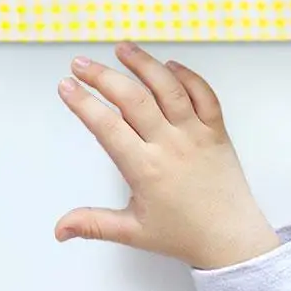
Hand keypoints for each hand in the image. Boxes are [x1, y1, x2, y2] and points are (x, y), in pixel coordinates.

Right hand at [55, 43, 279, 270]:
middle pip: (132, 99)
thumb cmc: (183, 235)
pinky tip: (168, 65)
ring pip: (168, 88)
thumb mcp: (133, 232)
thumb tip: (58, 230)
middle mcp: (170, 146)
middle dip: (102, 77)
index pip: (107, 127)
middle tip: (80, 63)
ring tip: (121, 48)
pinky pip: (204, 94)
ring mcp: (196, 134)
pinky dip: (187, 76)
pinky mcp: (217, 131)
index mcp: (146, 170)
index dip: (84, 103)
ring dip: (143, 64)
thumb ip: (93, 225)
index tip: (66, 86)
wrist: (232, 241)